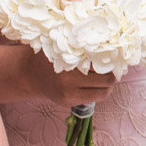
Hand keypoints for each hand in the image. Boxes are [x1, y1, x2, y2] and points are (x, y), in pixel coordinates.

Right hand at [0, 45, 114, 111]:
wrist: (28, 73)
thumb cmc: (49, 54)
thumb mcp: (63, 45)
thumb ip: (81, 45)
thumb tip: (110, 42)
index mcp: (69, 62)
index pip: (102, 63)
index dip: (113, 59)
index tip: (117, 54)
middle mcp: (69, 81)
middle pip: (107, 80)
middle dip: (112, 73)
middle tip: (114, 65)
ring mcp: (70, 95)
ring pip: (103, 92)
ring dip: (108, 84)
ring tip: (106, 74)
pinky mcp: (69, 103)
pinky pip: (93, 98)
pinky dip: (98, 90)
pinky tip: (94, 81)